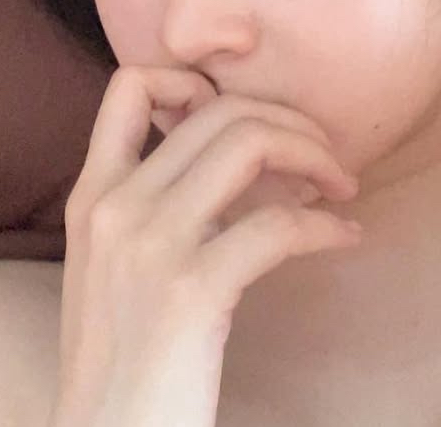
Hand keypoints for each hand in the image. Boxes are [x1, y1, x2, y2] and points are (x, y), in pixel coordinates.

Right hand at [48, 65, 361, 426]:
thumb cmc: (123, 361)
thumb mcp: (114, 269)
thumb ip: (154, 208)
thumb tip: (241, 164)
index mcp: (92, 195)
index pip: (130, 85)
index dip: (193, 79)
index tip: (243, 117)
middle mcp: (116, 205)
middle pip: (217, 109)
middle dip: (288, 120)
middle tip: (325, 157)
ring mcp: (150, 244)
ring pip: (249, 143)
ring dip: (313, 154)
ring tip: (340, 185)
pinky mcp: (191, 290)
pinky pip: (278, 225)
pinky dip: (326, 226)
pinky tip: (347, 237)